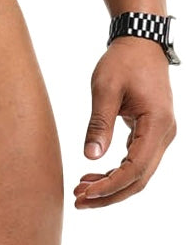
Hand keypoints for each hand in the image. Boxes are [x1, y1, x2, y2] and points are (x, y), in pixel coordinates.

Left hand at [74, 35, 176, 207]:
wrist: (141, 43)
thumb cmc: (123, 61)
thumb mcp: (105, 88)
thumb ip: (100, 123)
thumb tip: (91, 157)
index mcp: (156, 124)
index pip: (136, 168)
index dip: (110, 186)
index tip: (85, 192)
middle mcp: (165, 134)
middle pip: (140, 178)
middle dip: (109, 194)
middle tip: (78, 201)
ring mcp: (161, 135)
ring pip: (139, 173)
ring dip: (112, 185)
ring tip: (81, 190)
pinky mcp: (152, 132)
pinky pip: (137, 161)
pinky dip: (116, 171)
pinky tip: (93, 174)